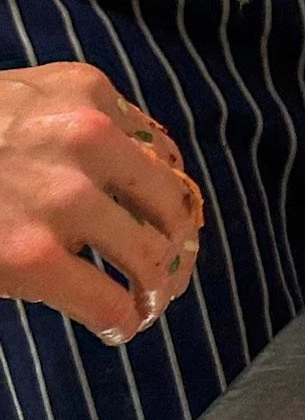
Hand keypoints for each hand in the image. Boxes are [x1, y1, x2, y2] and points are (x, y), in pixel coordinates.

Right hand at [0, 63, 203, 343]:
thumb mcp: (18, 97)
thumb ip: (76, 118)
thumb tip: (148, 167)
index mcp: (85, 91)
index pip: (162, 151)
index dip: (168, 197)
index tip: (166, 225)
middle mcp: (87, 136)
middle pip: (170, 205)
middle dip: (172, 245)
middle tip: (160, 274)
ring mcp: (62, 198)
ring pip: (151, 256)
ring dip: (153, 289)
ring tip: (140, 304)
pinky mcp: (34, 257)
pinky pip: (110, 301)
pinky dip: (123, 321)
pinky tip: (114, 328)